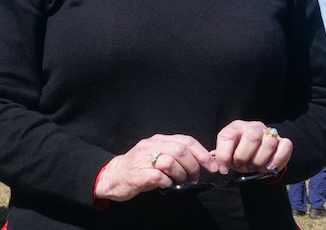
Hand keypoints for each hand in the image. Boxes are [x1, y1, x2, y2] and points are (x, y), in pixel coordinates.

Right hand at [95, 134, 217, 201]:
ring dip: (181, 176)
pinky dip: (168, 183)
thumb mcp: (156, 155)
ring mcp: (144, 159)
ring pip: (171, 162)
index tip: (212, 166)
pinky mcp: (138, 174)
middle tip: (193, 179)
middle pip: (181, 150)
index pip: (186, 141)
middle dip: (193, 167)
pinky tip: (166, 186)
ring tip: (179, 183)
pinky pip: (160, 176)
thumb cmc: (138, 167)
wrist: (113, 175)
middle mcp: (151, 146)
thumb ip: (174, 154)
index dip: (202, 154)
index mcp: (158, 140)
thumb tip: (201, 161)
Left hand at [212, 120, 291, 174]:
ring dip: (260, 160)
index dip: (223, 154)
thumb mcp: (229, 154)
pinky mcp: (283, 141)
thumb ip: (221, 158)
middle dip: (244, 156)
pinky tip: (270, 167)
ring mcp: (269, 133)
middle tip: (242, 166)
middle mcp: (252, 127)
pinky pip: (286, 146)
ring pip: (269, 142)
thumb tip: (214, 163)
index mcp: (235, 127)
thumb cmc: (240, 153)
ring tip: (255, 168)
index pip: (227, 136)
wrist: (259, 152)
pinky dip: (278, 159)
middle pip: (251, 136)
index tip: (223, 169)